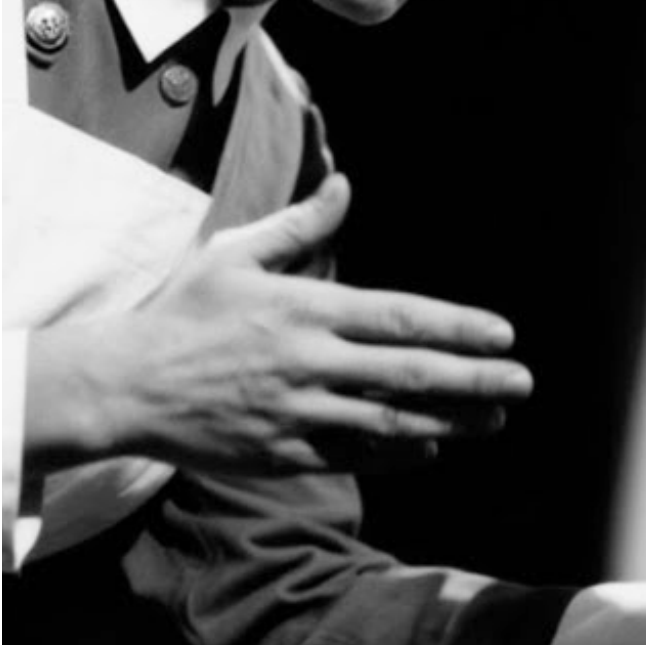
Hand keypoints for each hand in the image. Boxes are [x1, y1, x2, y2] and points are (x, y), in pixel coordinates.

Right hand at [24, 174, 532, 475]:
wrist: (122, 385)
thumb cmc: (183, 312)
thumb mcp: (236, 254)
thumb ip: (300, 226)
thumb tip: (346, 186)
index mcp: (305, 310)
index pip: (400, 318)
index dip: (458, 328)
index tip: (504, 333)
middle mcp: (309, 364)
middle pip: (408, 375)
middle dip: (474, 379)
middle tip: (523, 383)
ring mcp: (297, 415)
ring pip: (389, 423)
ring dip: (449, 422)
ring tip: (495, 419)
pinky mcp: (281, 454)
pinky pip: (350, 458)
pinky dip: (395, 454)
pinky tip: (430, 447)